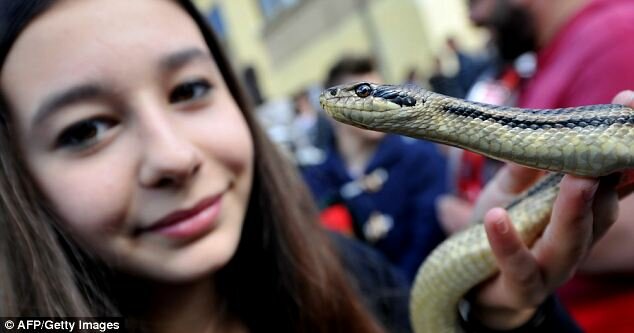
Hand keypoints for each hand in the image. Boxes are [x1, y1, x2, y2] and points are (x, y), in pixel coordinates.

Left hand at [465, 87, 629, 330]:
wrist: (475, 286)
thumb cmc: (496, 231)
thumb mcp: (506, 193)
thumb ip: (521, 167)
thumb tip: (530, 134)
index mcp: (578, 212)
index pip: (609, 178)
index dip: (622, 148)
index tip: (627, 103)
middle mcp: (576, 240)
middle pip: (603, 209)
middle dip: (610, 175)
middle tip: (613, 140)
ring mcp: (553, 268)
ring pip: (572, 240)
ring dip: (576, 209)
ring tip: (580, 179)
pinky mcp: (522, 289)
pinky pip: (519, 268)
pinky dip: (507, 243)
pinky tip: (495, 218)